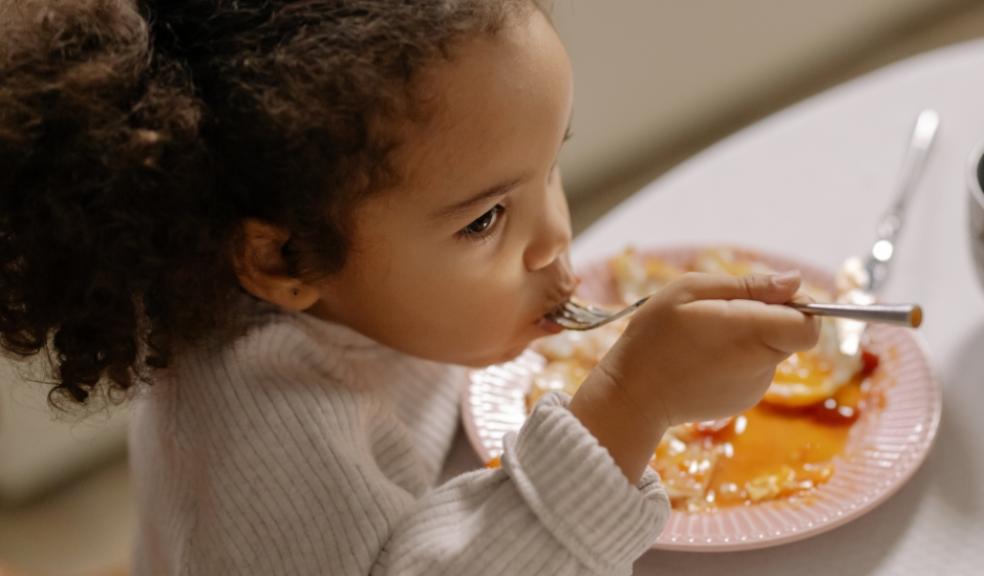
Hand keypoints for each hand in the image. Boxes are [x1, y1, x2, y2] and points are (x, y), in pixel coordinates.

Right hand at [569, 271, 819, 482]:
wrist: (633, 396)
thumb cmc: (654, 336)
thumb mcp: (690, 291)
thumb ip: (748, 285)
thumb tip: (795, 281)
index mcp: (752, 332)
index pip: (809, 323)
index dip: (798, 306)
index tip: (767, 298)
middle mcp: (761, 364)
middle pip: (791, 334)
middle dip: (767, 317)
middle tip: (721, 314)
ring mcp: (755, 387)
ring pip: (772, 350)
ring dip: (749, 338)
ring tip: (703, 338)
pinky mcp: (744, 400)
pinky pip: (754, 369)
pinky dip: (737, 359)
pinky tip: (702, 359)